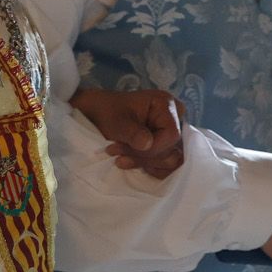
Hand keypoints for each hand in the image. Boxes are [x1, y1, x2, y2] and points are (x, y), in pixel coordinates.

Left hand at [71, 87, 185, 178]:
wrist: (97, 115)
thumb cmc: (107, 112)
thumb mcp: (116, 121)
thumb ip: (132, 132)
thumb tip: (147, 144)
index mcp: (165, 104)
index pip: (171, 134)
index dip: (153, 148)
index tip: (128, 150)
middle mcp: (174, 118)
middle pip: (172, 149)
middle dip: (144, 156)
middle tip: (116, 153)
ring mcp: (171, 134)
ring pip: (171, 160)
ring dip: (144, 163)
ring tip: (119, 157)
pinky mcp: (165, 146)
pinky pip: (167, 166)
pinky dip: (148, 168)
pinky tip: (129, 162)